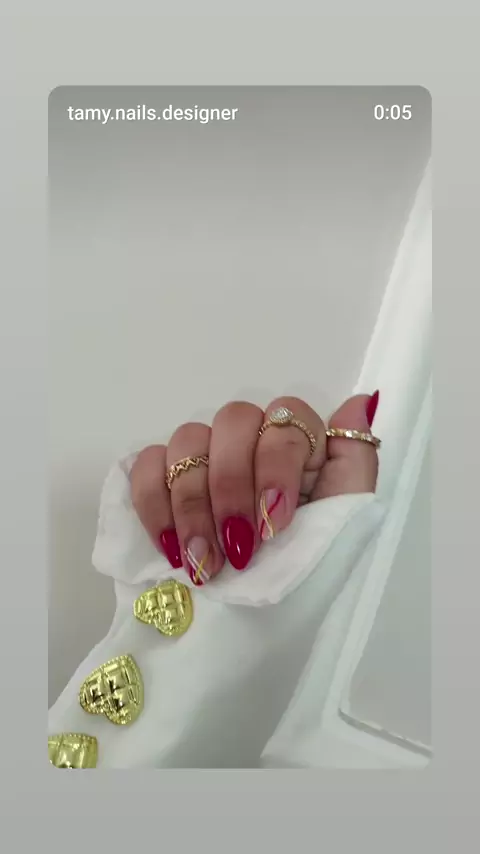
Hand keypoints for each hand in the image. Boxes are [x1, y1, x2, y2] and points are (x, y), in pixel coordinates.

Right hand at [130, 391, 379, 584]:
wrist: (252, 635)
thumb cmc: (303, 580)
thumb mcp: (344, 528)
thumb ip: (355, 465)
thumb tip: (361, 404)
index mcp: (299, 446)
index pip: (286, 417)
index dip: (276, 464)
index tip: (274, 523)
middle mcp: (250, 441)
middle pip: (232, 421)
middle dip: (232, 487)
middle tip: (238, 548)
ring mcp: (203, 457)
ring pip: (188, 441)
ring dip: (192, 505)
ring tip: (203, 564)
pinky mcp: (161, 479)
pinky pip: (146, 465)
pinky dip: (154, 505)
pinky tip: (170, 548)